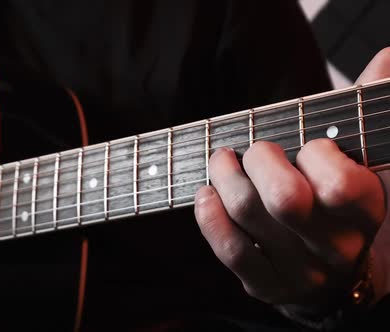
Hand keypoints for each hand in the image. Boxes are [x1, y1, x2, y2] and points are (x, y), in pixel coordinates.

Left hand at [194, 48, 389, 310]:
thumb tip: (385, 59)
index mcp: (366, 211)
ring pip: (250, 216)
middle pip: (285, 201)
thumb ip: (364, 114)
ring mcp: (300, 271)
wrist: (333, 273)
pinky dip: (209, 215)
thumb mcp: (359, 162)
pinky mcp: (266, 286)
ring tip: (220, 160)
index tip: (306, 145)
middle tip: (254, 149)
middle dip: (260, 160)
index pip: (342, 187)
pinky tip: (206, 193)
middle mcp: (336, 247)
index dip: (316, 156)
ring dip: (224, 177)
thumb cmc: (337, 205)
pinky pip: (231, 250)